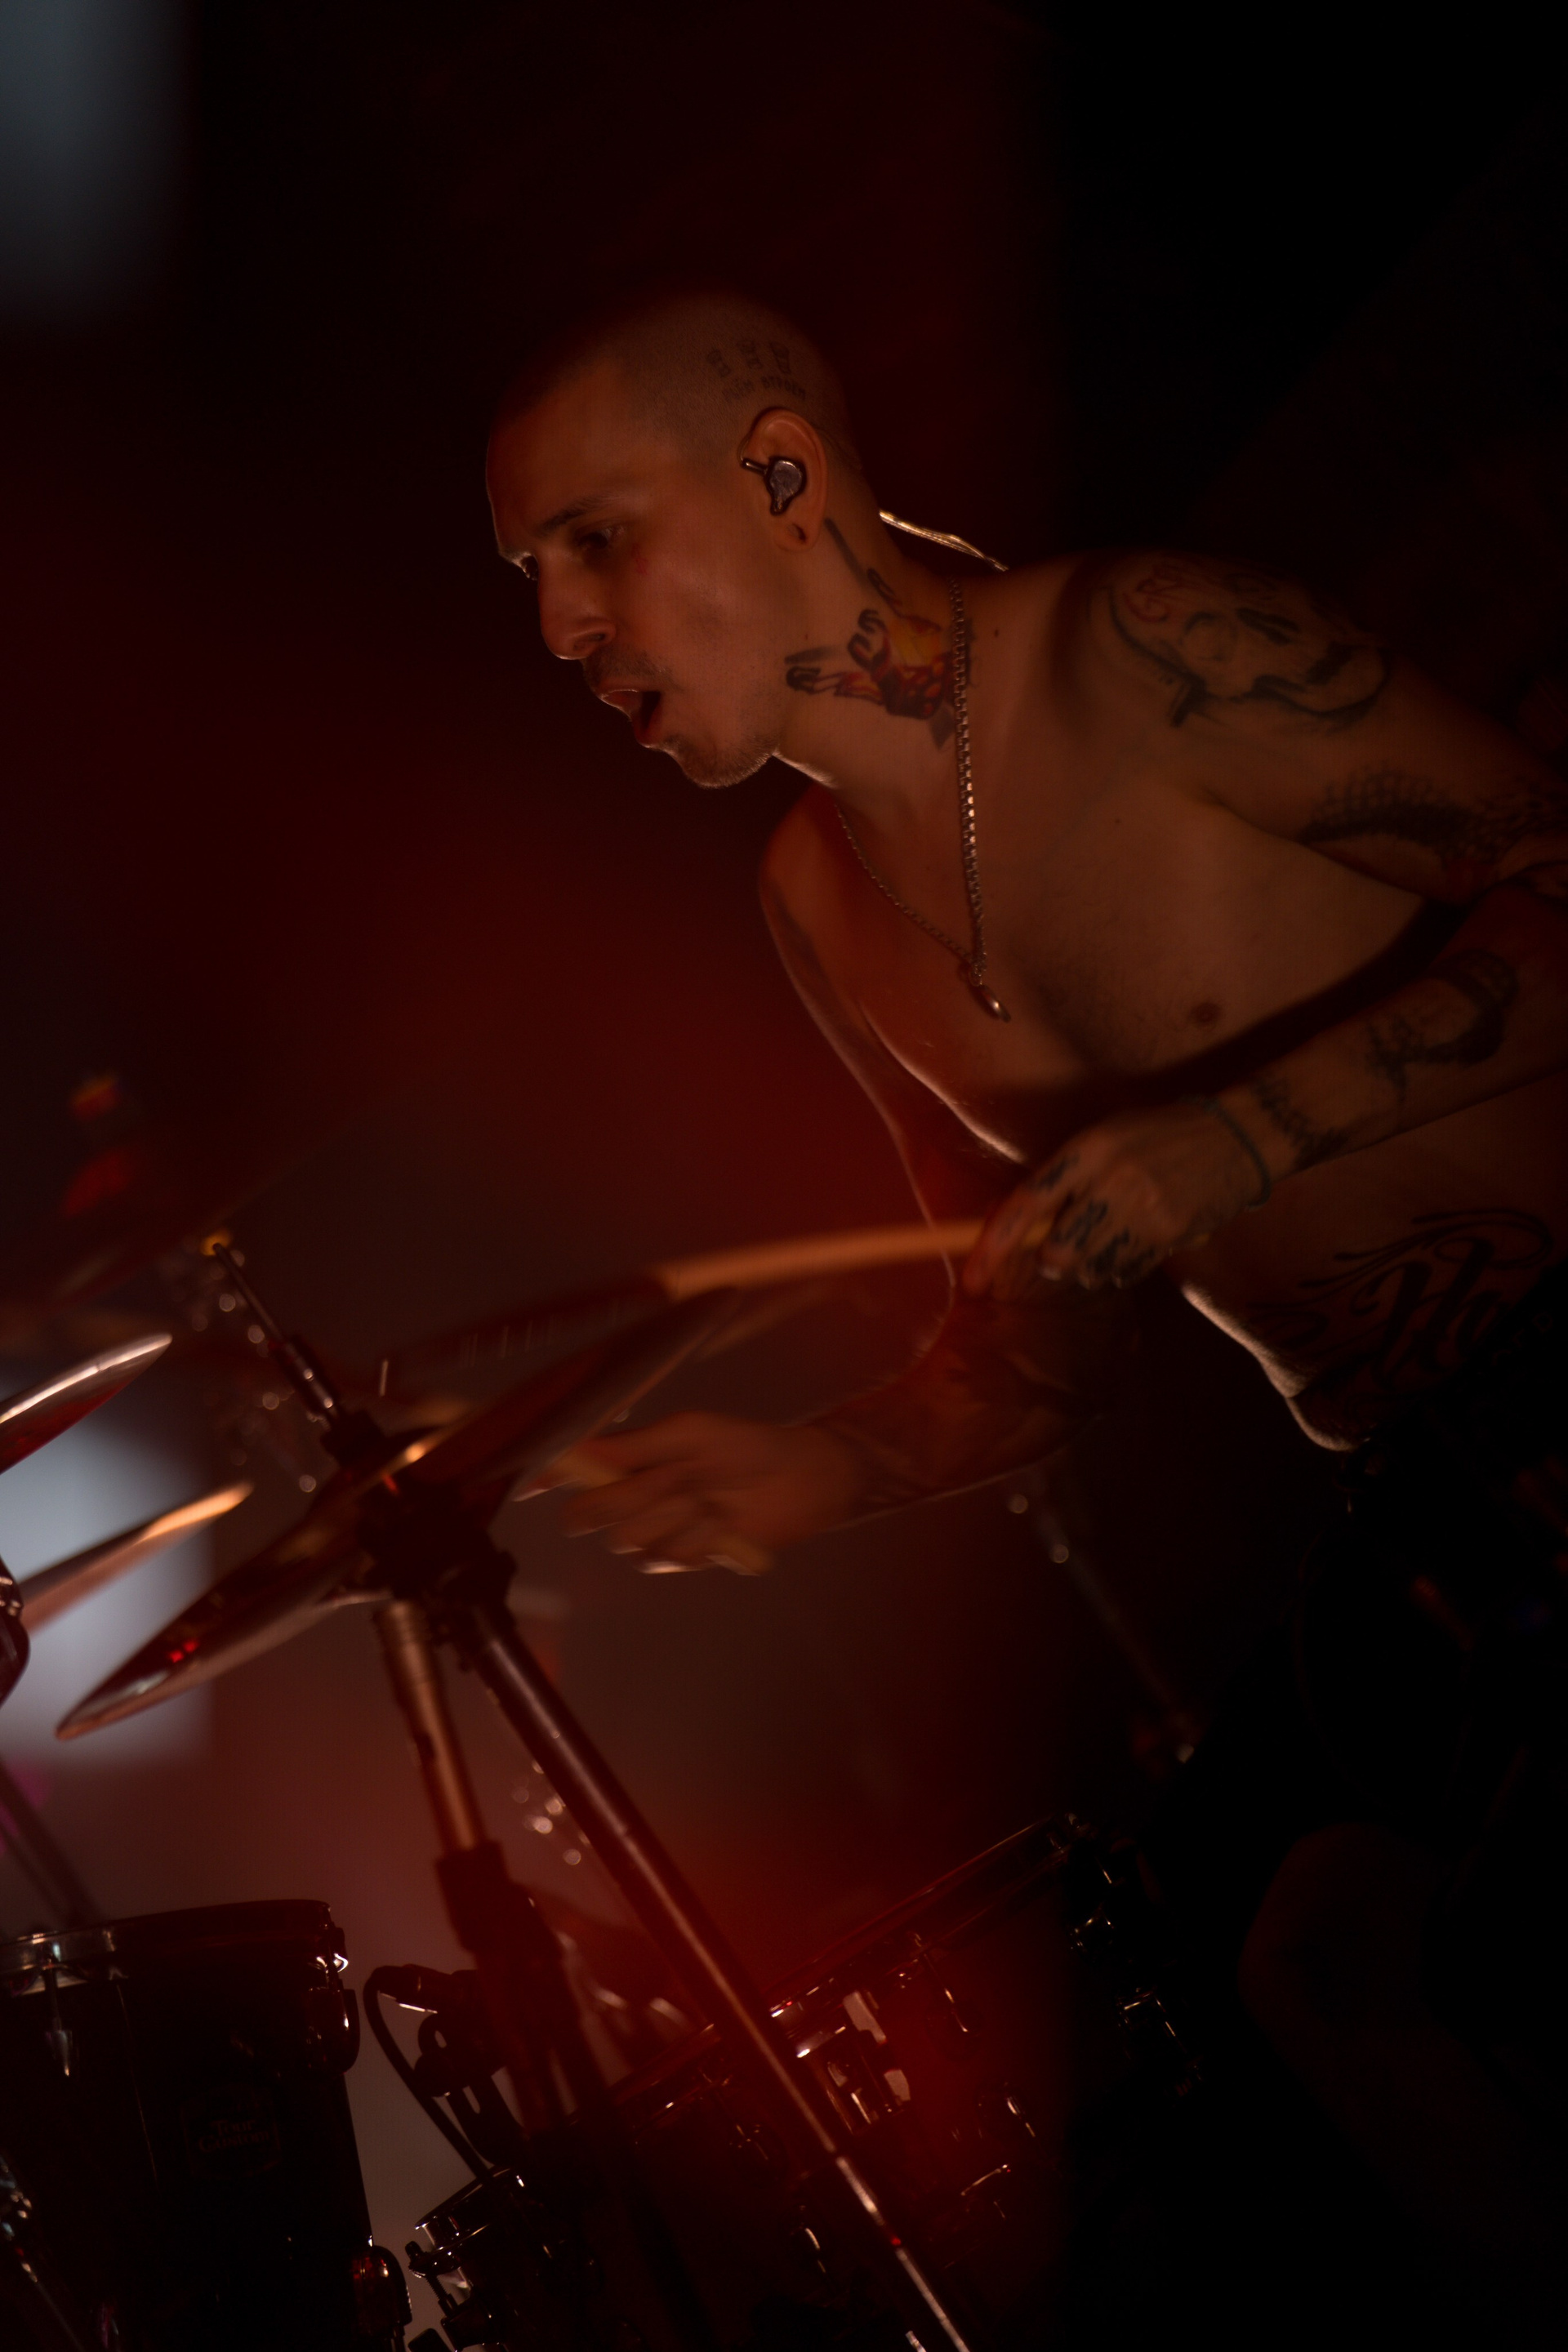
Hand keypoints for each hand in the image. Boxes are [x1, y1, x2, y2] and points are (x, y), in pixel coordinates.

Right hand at [528, 1413, 864, 1570]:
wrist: (797, 1479)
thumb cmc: (744, 1445)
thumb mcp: (685, 1432)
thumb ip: (627, 1447)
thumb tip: (574, 1450)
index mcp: (632, 1461)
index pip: (578, 1473)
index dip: (552, 1479)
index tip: (532, 1487)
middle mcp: (636, 1498)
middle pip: (593, 1513)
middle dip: (628, 1497)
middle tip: (674, 1477)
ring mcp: (657, 1531)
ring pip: (628, 1538)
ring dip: (671, 1515)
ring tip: (708, 1497)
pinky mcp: (681, 1558)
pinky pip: (665, 1556)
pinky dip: (695, 1536)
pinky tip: (720, 1523)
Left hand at [962, 1099, 1269, 1297]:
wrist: (1235, 1137)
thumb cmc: (1158, 1135)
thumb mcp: (1105, 1137)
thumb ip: (1066, 1177)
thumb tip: (1020, 1223)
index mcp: (1088, 1149)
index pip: (1026, 1204)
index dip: (993, 1246)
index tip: (971, 1278)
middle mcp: (1113, 1179)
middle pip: (1058, 1252)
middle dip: (1052, 1260)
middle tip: (1060, 1251)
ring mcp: (1144, 1210)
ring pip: (1091, 1269)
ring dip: (1089, 1266)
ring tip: (1110, 1235)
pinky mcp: (1170, 1234)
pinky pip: (1126, 1271)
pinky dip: (1120, 1267)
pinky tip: (1137, 1240)